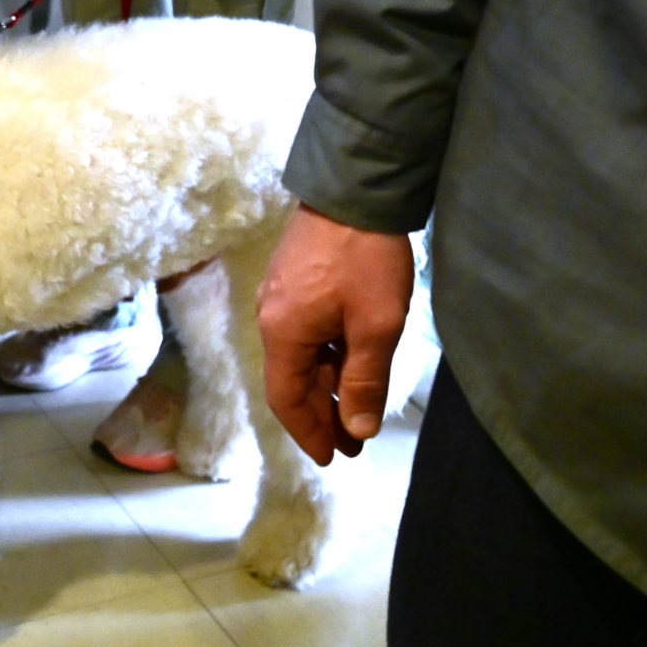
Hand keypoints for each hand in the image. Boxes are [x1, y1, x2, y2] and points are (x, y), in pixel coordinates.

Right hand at [255, 205, 413, 464]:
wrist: (354, 188)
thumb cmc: (365, 259)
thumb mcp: (375, 326)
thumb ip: (365, 380)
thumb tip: (358, 429)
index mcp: (283, 334)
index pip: (287, 401)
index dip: (309, 433)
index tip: (333, 458)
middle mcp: (271, 318)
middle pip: (292, 380)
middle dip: (323, 413)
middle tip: (355, 441)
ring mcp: (280, 297)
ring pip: (301, 356)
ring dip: (327, 385)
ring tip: (358, 406)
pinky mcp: (294, 279)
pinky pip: (306, 333)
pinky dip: (327, 357)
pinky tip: (351, 361)